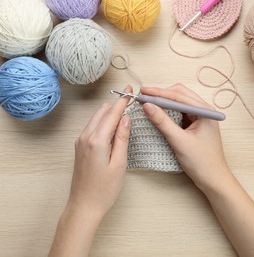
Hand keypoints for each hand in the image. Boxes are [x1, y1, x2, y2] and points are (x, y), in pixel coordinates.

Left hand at [67, 85, 131, 218]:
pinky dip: (103, 120)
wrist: (84, 205)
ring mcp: (80, 141)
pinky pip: (92, 126)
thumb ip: (122, 138)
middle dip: (116, 103)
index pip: (112, 114)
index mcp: (97, 140)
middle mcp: (86, 137)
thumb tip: (126, 118)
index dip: (122, 101)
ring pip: (96, 118)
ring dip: (109, 111)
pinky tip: (113, 123)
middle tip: (130, 98)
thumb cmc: (104, 189)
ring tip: (124, 108)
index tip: (130, 90)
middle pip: (102, 112)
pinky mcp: (80, 146)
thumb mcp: (119, 163)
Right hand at [140, 84, 229, 190]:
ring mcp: (199, 118)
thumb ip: (163, 122)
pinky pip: (179, 113)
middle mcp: (204, 111)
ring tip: (148, 104)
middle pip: (180, 95)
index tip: (143, 93)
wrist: (213, 179)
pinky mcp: (195, 125)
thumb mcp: (179, 141)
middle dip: (161, 94)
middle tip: (144, 96)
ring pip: (179, 103)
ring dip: (164, 103)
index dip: (159, 93)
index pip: (179, 95)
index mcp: (205, 111)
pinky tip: (157, 114)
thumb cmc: (202, 162)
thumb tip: (147, 106)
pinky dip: (168, 112)